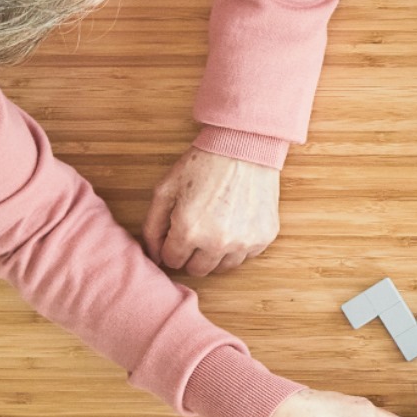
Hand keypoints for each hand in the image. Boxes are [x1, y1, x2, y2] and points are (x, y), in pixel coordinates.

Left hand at [143, 147, 280, 276]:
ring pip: (223, 267)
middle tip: (197, 230)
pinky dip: (238, 245)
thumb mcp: (165, 190)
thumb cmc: (203, 165)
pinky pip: (246, 255)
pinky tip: (235, 222)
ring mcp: (244, 241)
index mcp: (189, 230)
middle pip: (198, 270)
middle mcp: (217, 242)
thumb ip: (152, 226)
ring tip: (216, 227)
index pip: (172, 260)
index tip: (177, 232)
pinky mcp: (264, 237)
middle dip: (192, 253)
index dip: (171, 246)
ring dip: (216, 253)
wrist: (244, 147)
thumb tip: (153, 256)